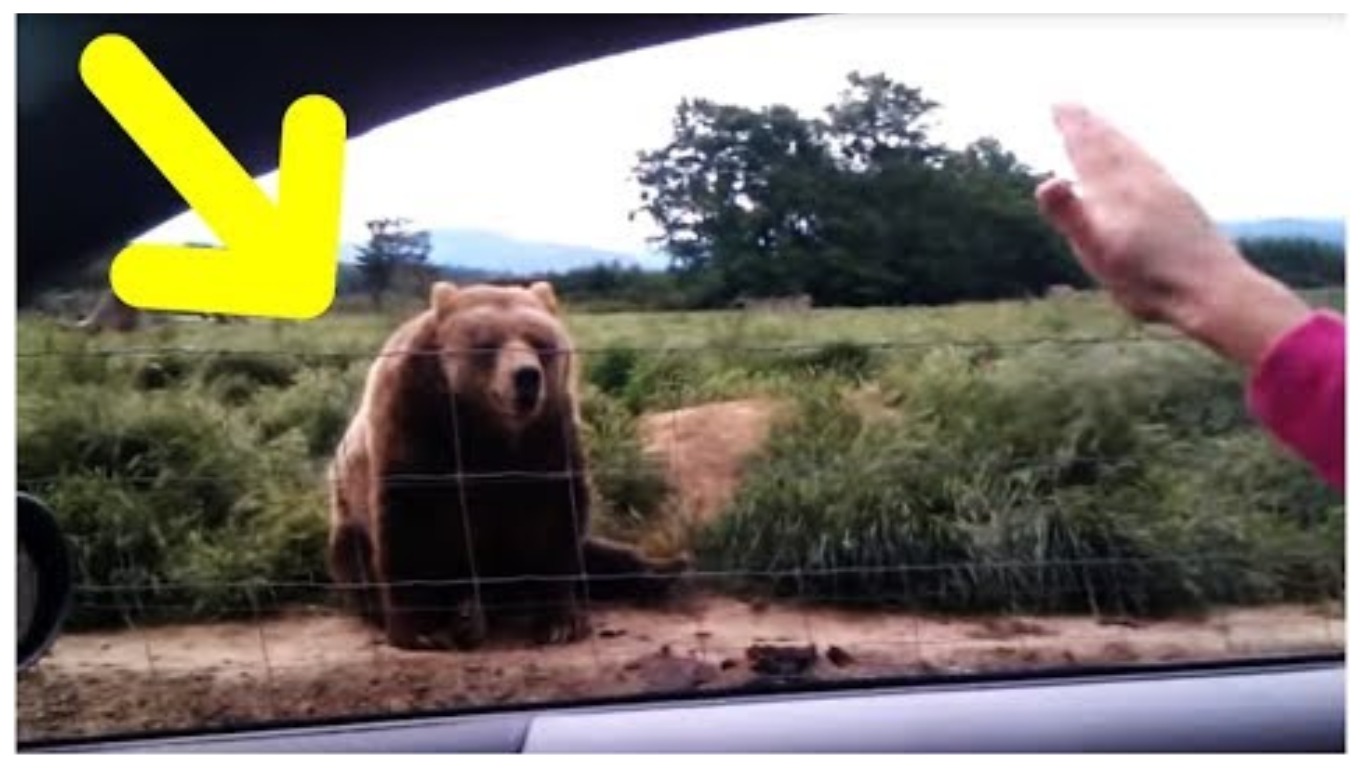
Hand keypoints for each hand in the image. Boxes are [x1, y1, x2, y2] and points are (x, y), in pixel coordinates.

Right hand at [1035, 103, 1311, 367]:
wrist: (1213, 291)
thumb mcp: (1099, 254)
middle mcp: (1143, 184)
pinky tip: (1142, 165)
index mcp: (1118, 194)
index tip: (1059, 106)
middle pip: (1113, 146)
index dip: (1073, 130)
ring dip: (1115, 137)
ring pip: (1135, 154)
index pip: (1089, 153)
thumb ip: (1072, 217)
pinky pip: (1153, 167)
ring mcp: (1167, 192)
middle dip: (1090, 126)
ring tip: (1102, 127)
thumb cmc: (1149, 281)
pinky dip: (1138, 156)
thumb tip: (1047, 181)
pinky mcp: (1184, 205)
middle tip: (1073, 106)